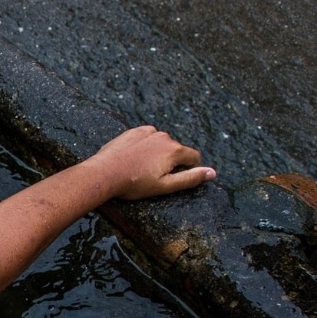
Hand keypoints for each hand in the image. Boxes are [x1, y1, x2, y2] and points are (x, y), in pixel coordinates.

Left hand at [92, 126, 215, 199]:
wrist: (104, 173)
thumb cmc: (134, 183)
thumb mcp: (165, 186)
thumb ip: (190, 178)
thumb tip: (212, 173)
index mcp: (174, 150)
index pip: (194, 157)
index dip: (189, 169)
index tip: (175, 178)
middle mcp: (164, 136)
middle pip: (177, 150)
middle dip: (170, 162)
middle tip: (152, 176)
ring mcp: (148, 132)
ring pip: (161, 143)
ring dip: (157, 153)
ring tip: (141, 168)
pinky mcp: (134, 131)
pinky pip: (147, 138)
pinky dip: (144, 146)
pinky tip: (133, 158)